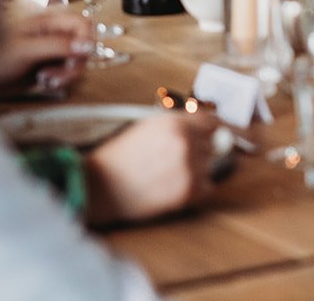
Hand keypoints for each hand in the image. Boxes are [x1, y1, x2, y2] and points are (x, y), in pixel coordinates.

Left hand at [0, 10, 93, 99]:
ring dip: (67, 75)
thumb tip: (87, 46)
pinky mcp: (50, 68)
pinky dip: (61, 81)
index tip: (78, 56)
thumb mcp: (26, 50)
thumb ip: (58, 46)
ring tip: (45, 80)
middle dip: (75, 63)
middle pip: (85, 45)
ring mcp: (53, 53)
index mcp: (48, 23)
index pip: (83, 24)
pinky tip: (43, 83)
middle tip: (55, 74)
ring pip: (78, 62)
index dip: (87, 39)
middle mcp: (54, 36)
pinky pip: (68, 74)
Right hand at [84, 111, 217, 226]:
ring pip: (210, 166)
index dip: (211, 129)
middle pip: (213, 144)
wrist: (100, 186)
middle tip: (177, 160)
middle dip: (200, 151)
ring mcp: (188, 167)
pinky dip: (197, 188)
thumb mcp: (149, 127)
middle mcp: (185, 142)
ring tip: (171, 174)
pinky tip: (175, 187)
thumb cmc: (120, 157)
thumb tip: (207, 128)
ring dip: (197, 170)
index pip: (213, 122)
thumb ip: (179, 124)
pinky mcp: (188, 191)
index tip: (212, 135)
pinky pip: (207, 187)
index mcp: (175, 123)